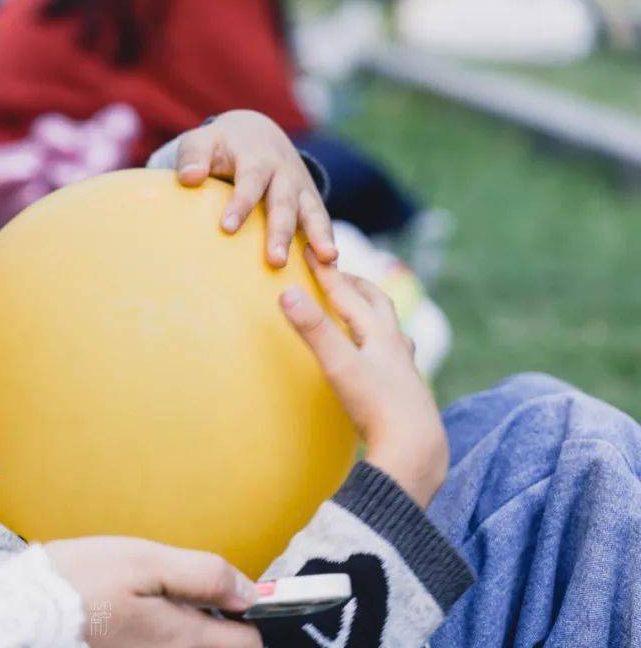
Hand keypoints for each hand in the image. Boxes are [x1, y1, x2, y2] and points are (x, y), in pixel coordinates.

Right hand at [45, 537, 262, 647]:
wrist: (26, 608)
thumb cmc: (81, 581)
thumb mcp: (147, 560)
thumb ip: (204, 575)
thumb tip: (249, 591)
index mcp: (183, 638)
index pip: (249, 642)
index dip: (251, 612)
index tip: (237, 591)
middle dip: (221, 621)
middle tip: (194, 591)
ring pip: (191, 646)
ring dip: (191, 624)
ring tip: (162, 597)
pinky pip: (164, 645)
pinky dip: (166, 630)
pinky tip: (142, 610)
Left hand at [173, 110, 335, 267]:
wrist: (257, 133)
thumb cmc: (220, 146)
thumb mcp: (202, 141)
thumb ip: (193, 156)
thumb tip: (188, 178)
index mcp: (255, 158)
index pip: (249, 181)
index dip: (240, 204)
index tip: (226, 227)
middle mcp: (283, 173)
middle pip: (283, 203)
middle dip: (280, 232)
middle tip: (275, 261)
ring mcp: (300, 188)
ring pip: (311, 212)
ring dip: (319, 237)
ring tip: (327, 260)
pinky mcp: (311, 201)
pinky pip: (322, 222)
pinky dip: (328, 242)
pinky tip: (332, 270)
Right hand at [279, 247, 447, 507]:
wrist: (416, 452)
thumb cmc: (377, 407)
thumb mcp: (339, 365)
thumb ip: (314, 330)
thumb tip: (287, 293)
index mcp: (380, 335)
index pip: (348, 295)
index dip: (326, 273)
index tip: (309, 251)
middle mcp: (396, 348)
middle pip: (378, 305)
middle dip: (357, 285)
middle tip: (338, 273)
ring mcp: (404, 372)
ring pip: (390, 332)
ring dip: (374, 315)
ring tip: (362, 312)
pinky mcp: (405, 395)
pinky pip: (392, 359)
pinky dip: (380, 348)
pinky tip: (376, 364)